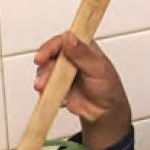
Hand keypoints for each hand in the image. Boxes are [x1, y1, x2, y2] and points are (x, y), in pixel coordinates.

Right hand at [34, 31, 131, 149]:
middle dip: (44, 70)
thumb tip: (69, 37)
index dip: (49, 48)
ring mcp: (63, 72)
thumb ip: (83, 54)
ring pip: (45, 72)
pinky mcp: (58, 86)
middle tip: (42, 83)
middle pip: (49, 57)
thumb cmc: (108, 88)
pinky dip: (47, 93)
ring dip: (43, 82)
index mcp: (82, 48)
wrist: (106, 112)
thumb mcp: (98, 69)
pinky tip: (59, 99)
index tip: (41, 58)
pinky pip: (46, 87)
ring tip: (46, 91)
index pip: (62, 41)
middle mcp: (70, 58)